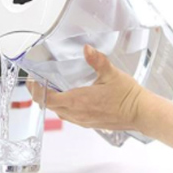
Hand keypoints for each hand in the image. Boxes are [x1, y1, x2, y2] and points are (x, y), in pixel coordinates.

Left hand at [27, 45, 144, 130]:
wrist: (141, 113)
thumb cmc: (127, 96)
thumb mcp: (112, 74)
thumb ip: (97, 60)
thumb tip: (87, 49)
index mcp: (79, 101)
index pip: (48, 98)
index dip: (36, 90)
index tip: (31, 81)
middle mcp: (78, 114)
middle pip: (50, 106)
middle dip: (41, 94)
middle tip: (37, 82)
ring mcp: (83, 120)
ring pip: (59, 112)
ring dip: (52, 102)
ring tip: (51, 89)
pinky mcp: (89, 123)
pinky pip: (70, 116)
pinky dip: (64, 107)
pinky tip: (70, 98)